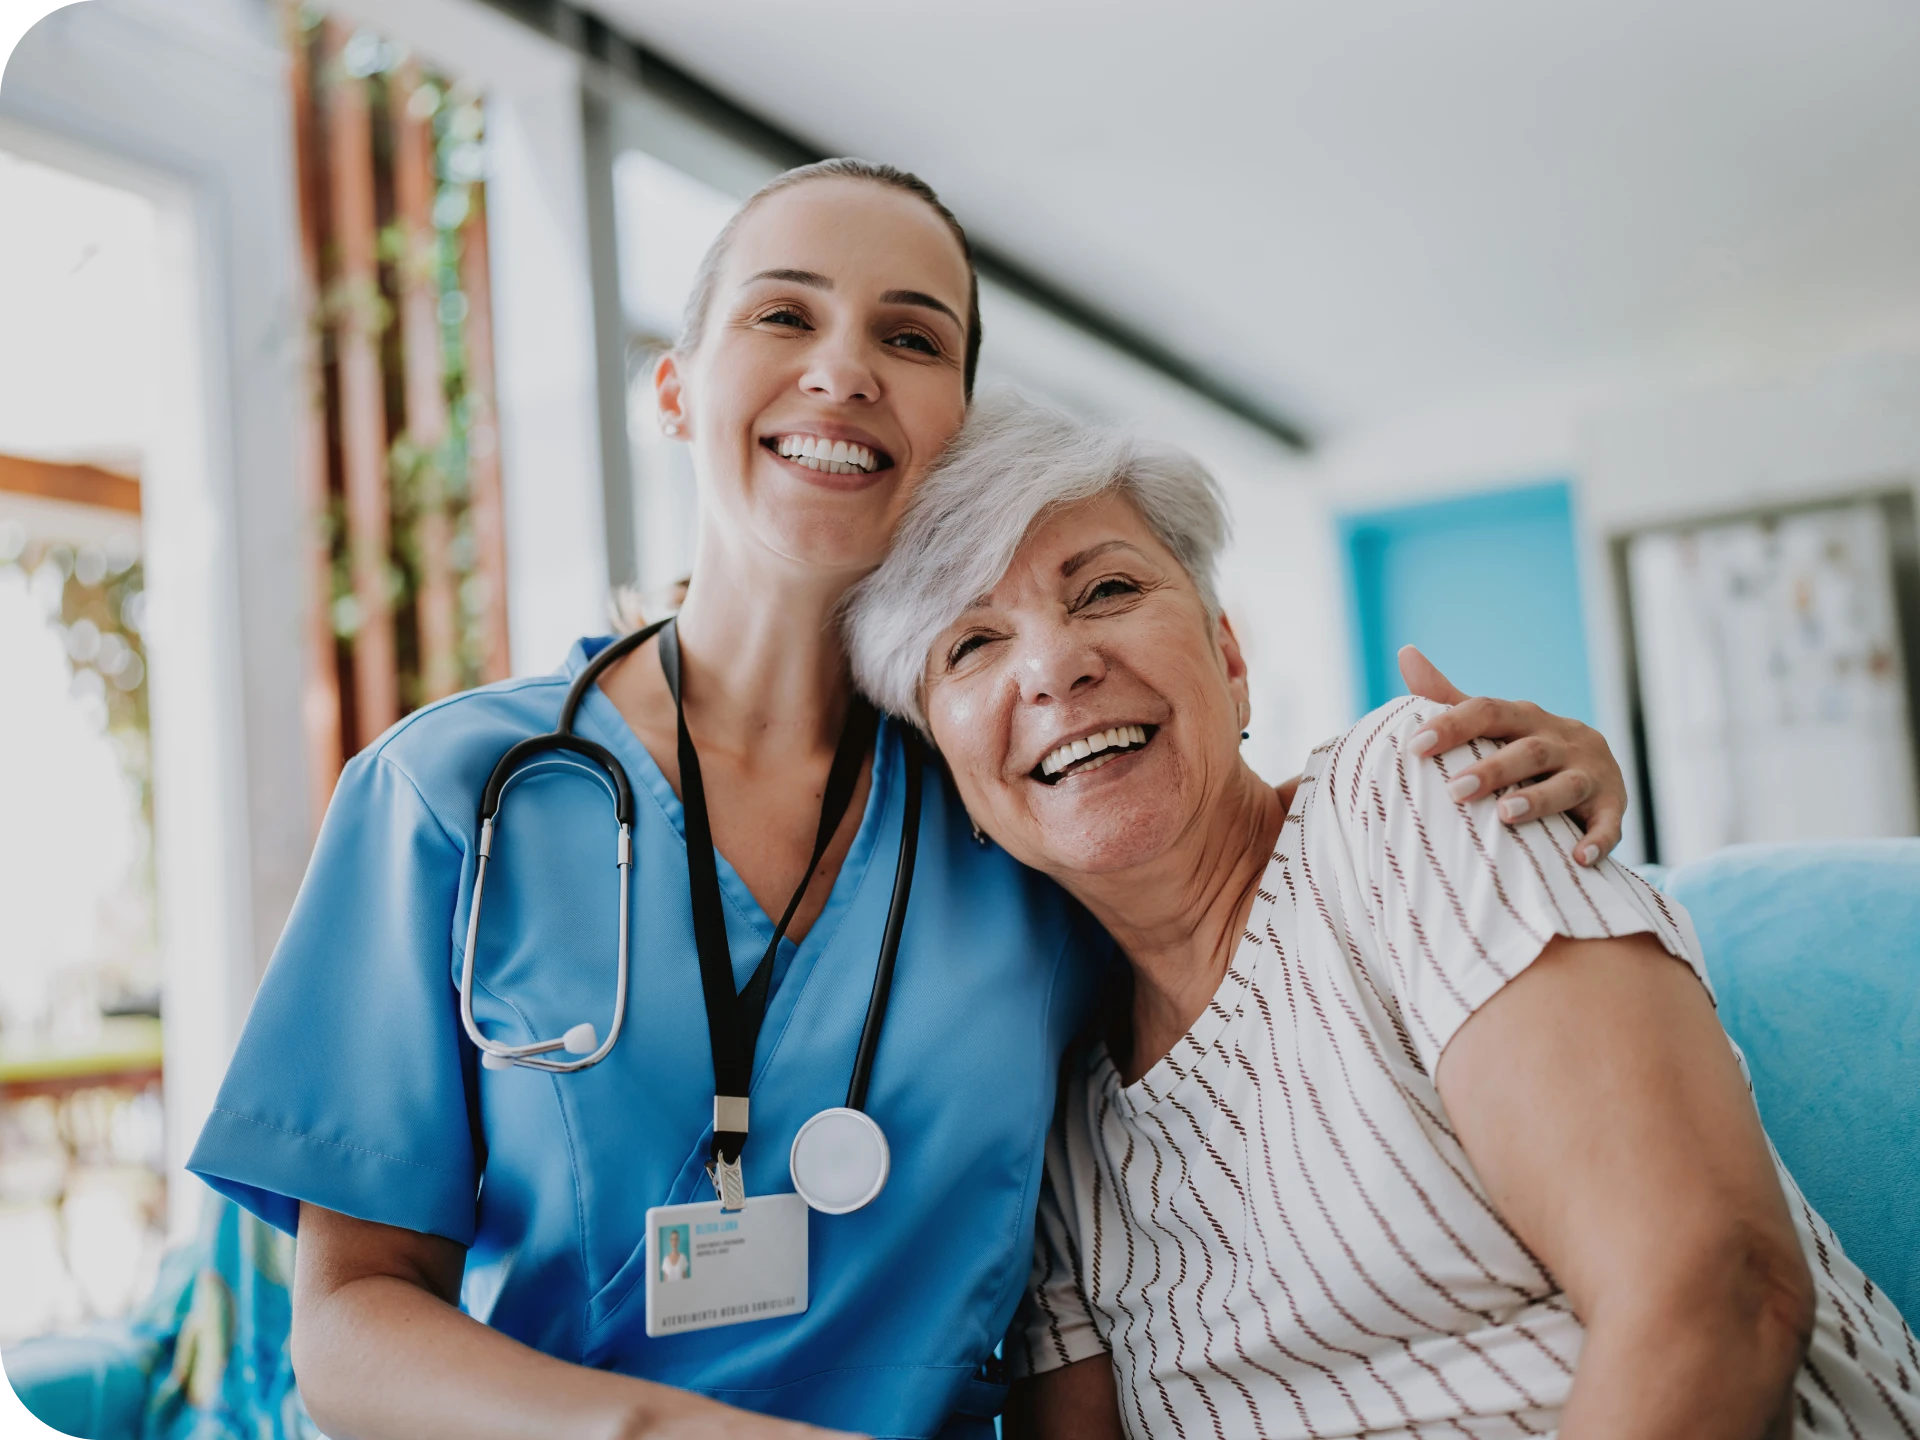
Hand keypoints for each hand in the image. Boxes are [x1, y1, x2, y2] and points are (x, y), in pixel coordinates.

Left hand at [1397, 645, 1625, 865]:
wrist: (1596, 773)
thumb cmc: (1527, 749)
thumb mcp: (1494, 722)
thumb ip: (1450, 696)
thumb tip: (1406, 654)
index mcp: (1526, 718)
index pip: (1488, 711)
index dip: (1453, 725)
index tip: (1415, 746)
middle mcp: (1562, 740)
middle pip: (1528, 750)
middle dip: (1493, 769)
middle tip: (1454, 790)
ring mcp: (1591, 772)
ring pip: (1567, 784)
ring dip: (1538, 799)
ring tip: (1505, 815)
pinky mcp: (1614, 805)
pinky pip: (1610, 823)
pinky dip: (1597, 840)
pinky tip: (1578, 858)